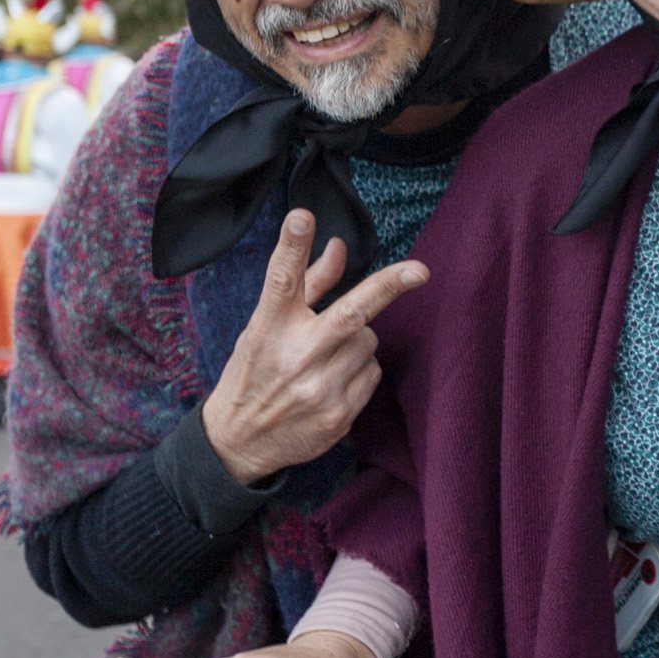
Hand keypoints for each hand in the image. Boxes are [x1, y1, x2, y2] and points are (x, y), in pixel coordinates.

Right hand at [201, 209, 426, 485]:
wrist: (239, 441)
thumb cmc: (255, 372)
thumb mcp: (264, 328)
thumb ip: (306, 285)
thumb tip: (339, 245)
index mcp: (268, 328)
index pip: (281, 281)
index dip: (292, 246)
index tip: (303, 216)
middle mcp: (294, 356)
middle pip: (350, 312)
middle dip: (388, 287)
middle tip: (420, 270)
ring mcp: (318, 389)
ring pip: (369, 341)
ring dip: (356, 342)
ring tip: (323, 360)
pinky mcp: (339, 415)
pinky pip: (372, 372)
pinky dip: (359, 371)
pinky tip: (331, 383)